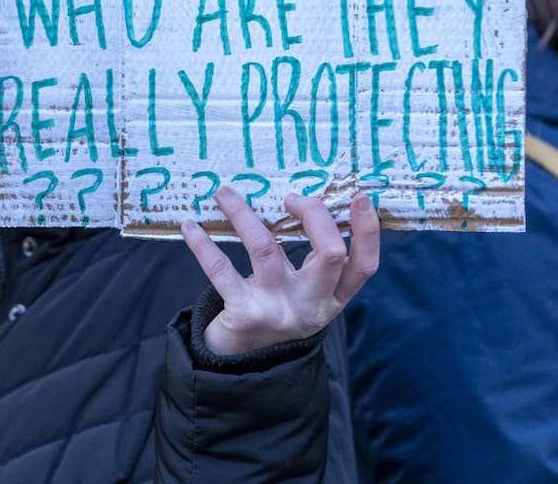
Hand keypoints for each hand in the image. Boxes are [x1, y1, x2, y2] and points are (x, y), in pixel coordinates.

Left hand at [182, 187, 379, 355]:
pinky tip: (190, 225)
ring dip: (244, 215)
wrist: (243, 365)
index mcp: (333, 298)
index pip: (364, 265)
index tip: (360, 197)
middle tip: (291, 197)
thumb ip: (312, 262)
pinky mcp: (244, 314)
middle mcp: (312, 305)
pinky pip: (221, 269)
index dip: (367, 231)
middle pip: (330, 254)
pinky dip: (203, 244)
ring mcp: (278, 310)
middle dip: (314, 215)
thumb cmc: (276, 313)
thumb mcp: (305, 295)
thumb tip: (302, 204)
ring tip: (225, 193)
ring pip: (267, 249)